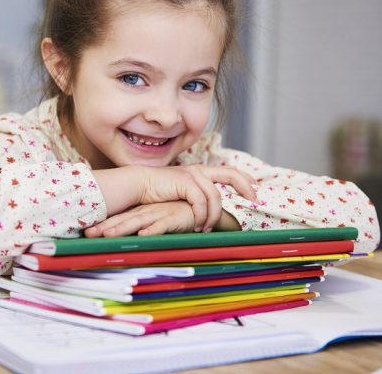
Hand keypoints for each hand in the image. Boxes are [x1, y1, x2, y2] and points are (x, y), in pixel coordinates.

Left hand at [85, 202, 194, 237]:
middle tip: (88, 234)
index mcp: (143, 212)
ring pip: (138, 222)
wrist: (202, 207)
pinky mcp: (175, 218)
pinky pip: (162, 225)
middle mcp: (148, 212)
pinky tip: (142, 235)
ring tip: (107, 235)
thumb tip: (131, 235)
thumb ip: (147, 226)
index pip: (120, 218)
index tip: (86, 232)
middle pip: (123, 220)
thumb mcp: (160, 219)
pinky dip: (152, 230)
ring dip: (123, 228)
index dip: (104, 224)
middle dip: (106, 227)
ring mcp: (160, 214)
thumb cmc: (179, 213)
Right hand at [136, 165, 256, 231]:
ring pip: (215, 197)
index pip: (231, 171)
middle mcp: (200, 170)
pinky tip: (196, 225)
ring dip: (214, 216)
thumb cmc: (160, 192)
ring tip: (206, 228)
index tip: (257, 192)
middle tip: (255, 203)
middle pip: (232, 175)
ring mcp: (193, 175)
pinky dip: (201, 216)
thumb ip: (198, 196)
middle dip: (246, 189)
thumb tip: (213, 210)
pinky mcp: (185, 183)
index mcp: (202, 171)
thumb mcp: (183, 192)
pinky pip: (200, 202)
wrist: (140, 185)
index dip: (246, 180)